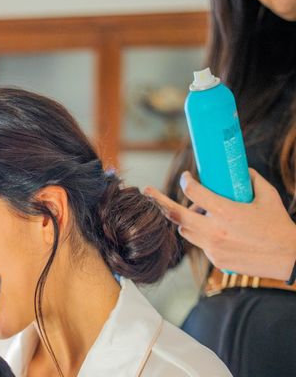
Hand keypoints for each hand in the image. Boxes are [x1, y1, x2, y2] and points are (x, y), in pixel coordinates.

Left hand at [144, 169, 295, 279]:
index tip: (187, 177)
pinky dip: (202, 234)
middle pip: (176, 215)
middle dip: (159, 201)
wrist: (290, 259)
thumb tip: (240, 168)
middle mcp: (215, 231)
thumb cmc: (279, 225)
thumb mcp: (268, 196)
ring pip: (185, 230)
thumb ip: (251, 180)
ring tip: (195, 210)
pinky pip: (199, 243)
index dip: (186, 181)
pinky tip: (216, 230)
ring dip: (184, 218)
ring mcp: (213, 247)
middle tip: (147, 190)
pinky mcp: (216, 260)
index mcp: (226, 212)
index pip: (193, 192)